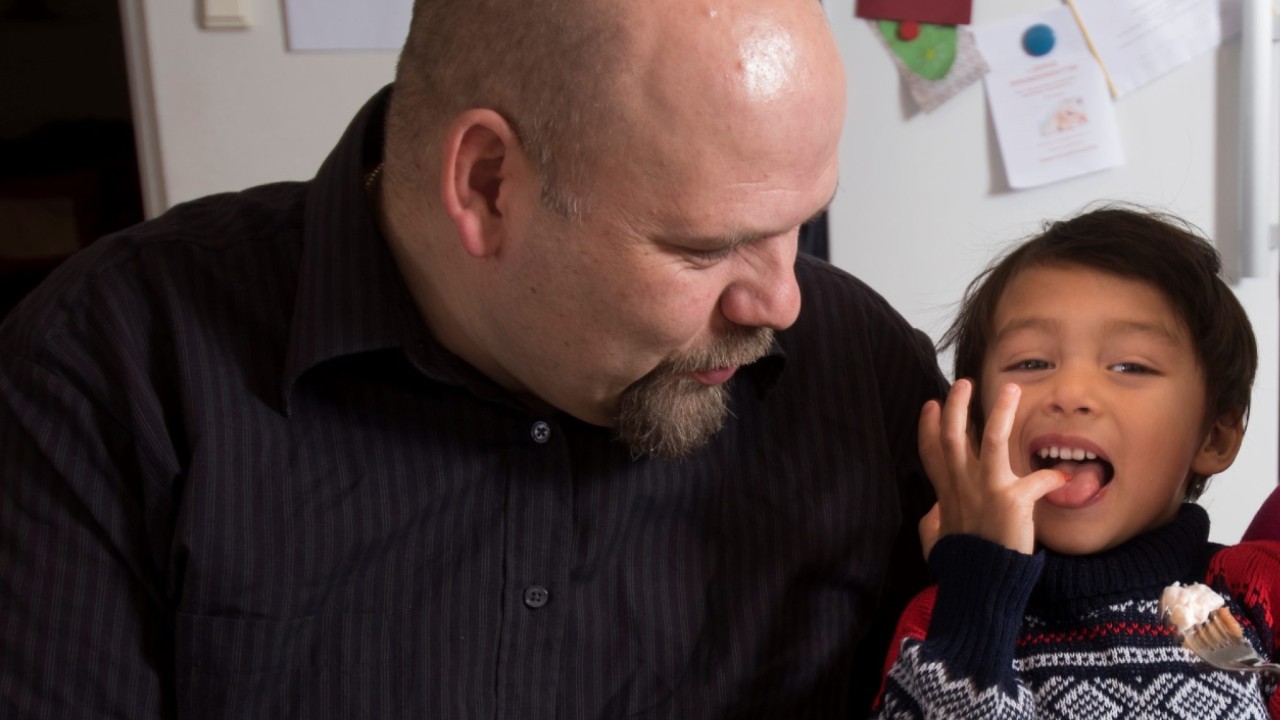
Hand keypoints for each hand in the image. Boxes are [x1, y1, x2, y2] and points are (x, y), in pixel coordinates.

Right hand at [917, 379, 1068, 554]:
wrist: (980, 587)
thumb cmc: (961, 567)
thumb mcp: (935, 541)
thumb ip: (933, 522)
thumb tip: (935, 510)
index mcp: (945, 494)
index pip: (931, 452)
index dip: (928, 426)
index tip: (930, 404)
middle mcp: (962, 486)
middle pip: (952, 435)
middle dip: (956, 406)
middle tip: (963, 383)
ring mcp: (986, 490)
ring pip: (991, 440)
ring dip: (1001, 412)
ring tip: (1012, 389)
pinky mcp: (1012, 500)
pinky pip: (1037, 480)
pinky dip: (1050, 478)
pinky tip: (1064, 475)